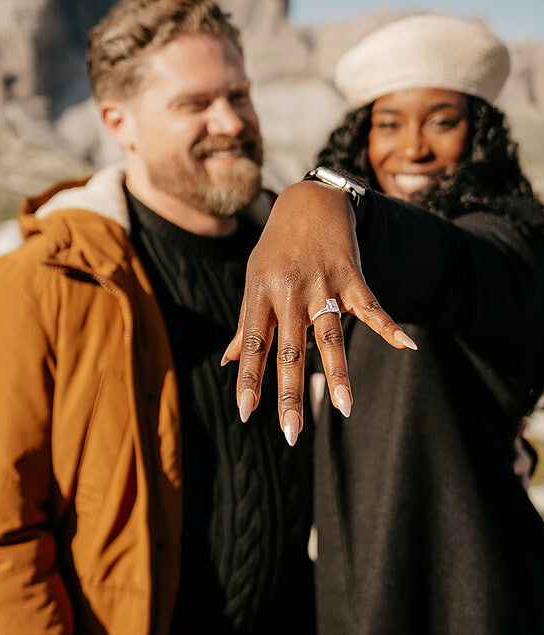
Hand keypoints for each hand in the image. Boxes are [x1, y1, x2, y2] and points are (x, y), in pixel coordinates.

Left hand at [222, 182, 416, 442]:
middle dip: (290, 395)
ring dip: (338, 375)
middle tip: (292, 434)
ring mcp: (322, 284)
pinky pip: (372, 306)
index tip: (246, 414)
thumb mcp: (255, 280)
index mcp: (261, 296)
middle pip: (290, 351)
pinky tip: (406, 346)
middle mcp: (289, 292)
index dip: (249, 380)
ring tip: (345, 409)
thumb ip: (246, 324)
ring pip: (330, 336)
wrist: (309, 201)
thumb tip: (227, 360)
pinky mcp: (351, 276)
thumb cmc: (276, 248)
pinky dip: (389, 326)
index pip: (253, 345)